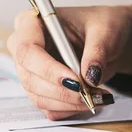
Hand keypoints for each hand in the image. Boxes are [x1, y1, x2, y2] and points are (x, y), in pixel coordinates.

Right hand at [7, 6, 131, 119]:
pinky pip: (49, 107)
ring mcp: (30, 72)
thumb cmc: (101, 25)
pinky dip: (71, 108)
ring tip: (98, 97)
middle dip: (62, 91)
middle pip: (30, 78)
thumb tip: (90, 76)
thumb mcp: (106, 30)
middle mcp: (24, 48)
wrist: (107, 39)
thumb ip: (98, 50)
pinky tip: (90, 100)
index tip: (75, 81)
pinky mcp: (40, 89)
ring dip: (69, 103)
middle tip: (91, 94)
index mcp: (31, 23)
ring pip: (39, 97)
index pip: (27, 50)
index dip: (48, 69)